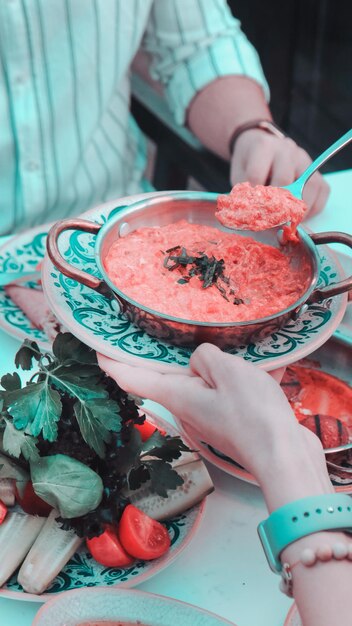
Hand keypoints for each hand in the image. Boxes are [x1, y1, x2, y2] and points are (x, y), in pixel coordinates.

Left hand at [98, 344, 306, 480]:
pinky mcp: (234, 421)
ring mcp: (211, 415)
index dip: (113, 362)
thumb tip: (201, 363)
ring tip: (234, 346)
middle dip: (167, 356)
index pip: (132, 377)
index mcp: (177, 395)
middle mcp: (188, 406)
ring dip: (217, 365)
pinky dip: (245, 379)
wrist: (285, 458)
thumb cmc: (252, 415)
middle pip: (169, 376)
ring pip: (206, 381)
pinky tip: (269, 369)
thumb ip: (206, 358)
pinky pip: (233, 392)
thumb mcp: (227, 371)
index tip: (98, 348)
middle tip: (161, 329)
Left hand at [230, 130, 329, 216]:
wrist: (260, 147)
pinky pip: (322, 190)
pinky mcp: (316, 169)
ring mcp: (304, 158)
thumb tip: (258, 224)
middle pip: (285, 181)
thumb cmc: (249, 165)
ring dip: (300, 210)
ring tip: (289, 223)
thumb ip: (246, 196)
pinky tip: (301, 216)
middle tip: (272, 224)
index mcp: (263, 147)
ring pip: (310, 186)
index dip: (253, 199)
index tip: (253, 214)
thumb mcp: (240, 177)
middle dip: (277, 207)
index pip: (257, 175)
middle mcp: (286, 149)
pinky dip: (314, 208)